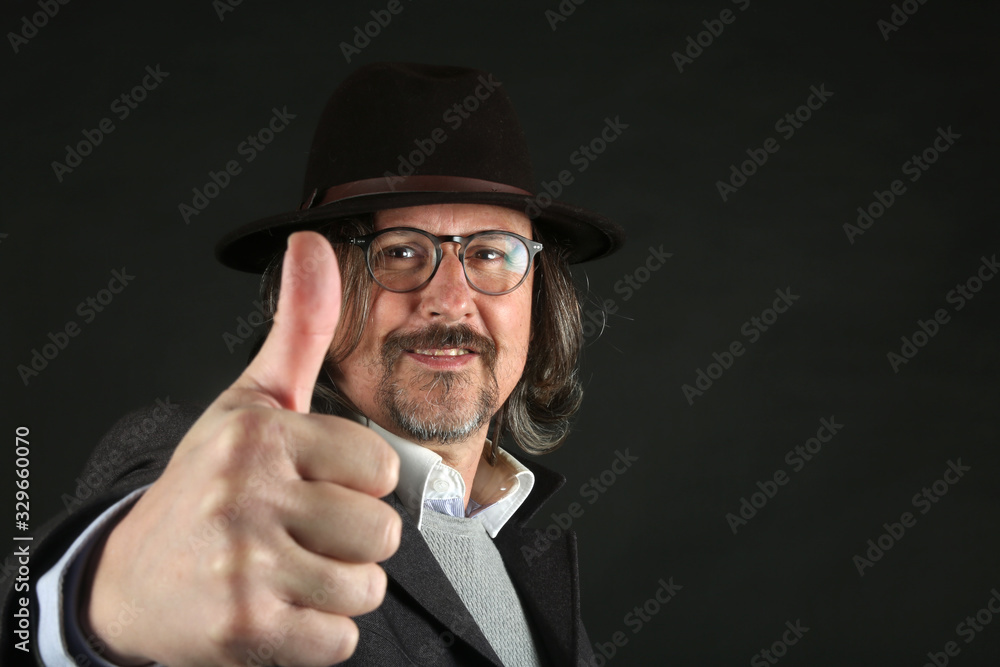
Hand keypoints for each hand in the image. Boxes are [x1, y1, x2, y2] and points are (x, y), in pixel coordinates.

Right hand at [83, 232, 401, 665]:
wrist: (132, 578)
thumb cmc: (206, 486)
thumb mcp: (251, 400)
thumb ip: (299, 326)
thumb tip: (315, 242)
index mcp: (260, 433)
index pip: (381, 466)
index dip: (358, 483)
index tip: (315, 486)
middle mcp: (247, 493)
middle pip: (381, 530)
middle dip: (352, 540)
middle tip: (300, 535)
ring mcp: (243, 563)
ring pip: (366, 586)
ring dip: (338, 588)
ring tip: (290, 571)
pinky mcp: (243, 627)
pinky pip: (338, 639)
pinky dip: (318, 634)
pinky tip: (277, 608)